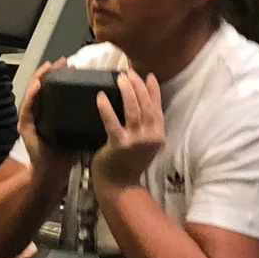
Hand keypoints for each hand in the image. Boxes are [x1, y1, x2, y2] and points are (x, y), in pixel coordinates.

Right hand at [20, 59, 78, 178]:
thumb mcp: (79, 129)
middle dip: (51, 72)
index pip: (54, 89)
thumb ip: (87, 116)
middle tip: (62, 61)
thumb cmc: (67, 153)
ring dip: (40, 78)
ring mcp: (29, 119)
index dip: (61, 75)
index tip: (72, 64)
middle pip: (42, 87)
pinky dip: (32, 95)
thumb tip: (107, 100)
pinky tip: (38, 85)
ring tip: (49, 66)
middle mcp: (38, 113)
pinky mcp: (24, 127)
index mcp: (51, 112)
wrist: (55, 173)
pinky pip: (27, 108)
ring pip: (33, 93)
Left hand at [92, 69, 164, 188]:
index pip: (157, 107)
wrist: (119, 185)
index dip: (153, 89)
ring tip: (120, 78)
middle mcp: (150, 137)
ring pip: (133, 110)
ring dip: (127, 91)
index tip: (147, 75)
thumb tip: (138, 98)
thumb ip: (145, 124)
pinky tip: (100, 96)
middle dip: (138, 85)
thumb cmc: (128, 161)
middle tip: (129, 72)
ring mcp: (136, 141)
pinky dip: (106, 108)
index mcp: (158, 134)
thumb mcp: (144, 142)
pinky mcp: (119, 145)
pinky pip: (112, 123)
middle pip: (146, 105)